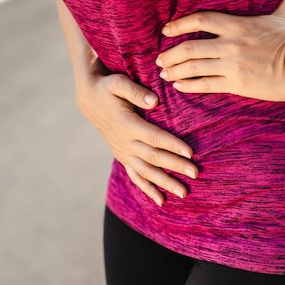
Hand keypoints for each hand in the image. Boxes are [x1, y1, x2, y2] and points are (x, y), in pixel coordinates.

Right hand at [76, 63, 198, 205]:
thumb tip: (154, 100)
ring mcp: (123, 152)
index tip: (190, 153)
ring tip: (183, 193)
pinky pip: (135, 176)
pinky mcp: (122, 157)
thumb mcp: (118, 83)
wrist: (90, 100)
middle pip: (154, 157)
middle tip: (195, 174)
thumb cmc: (108, 88)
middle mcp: (125, 142)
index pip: (154, 137)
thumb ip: (135, 92)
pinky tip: (161, 200)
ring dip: (165, 183)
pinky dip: (148, 189)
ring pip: (146, 172)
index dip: (172, 145)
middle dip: (175, 166)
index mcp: (127, 124)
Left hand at [156, 0, 284, 101]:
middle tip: (159, 59)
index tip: (165, 30)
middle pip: (189, 47)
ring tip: (164, 74)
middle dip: (170, 54)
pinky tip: (178, 87)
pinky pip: (206, 85)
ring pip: (193, 67)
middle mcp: (230, 44)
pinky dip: (189, 86)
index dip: (179, 24)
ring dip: (175, 71)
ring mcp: (232, 65)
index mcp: (238, 25)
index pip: (200, 19)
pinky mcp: (237, 84)